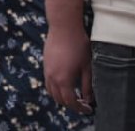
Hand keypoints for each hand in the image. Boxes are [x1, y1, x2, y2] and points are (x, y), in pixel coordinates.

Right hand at [44, 0, 93, 114]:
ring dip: (61, 97)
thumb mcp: (87, 66)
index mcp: (64, 80)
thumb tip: (89, 99)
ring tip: (73, 95)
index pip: (71, 102)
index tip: (88, 109)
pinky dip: (56, 88)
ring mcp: (47, 71)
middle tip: (82, 103)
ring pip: (51, 92)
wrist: (64, 27)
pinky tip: (65, 83)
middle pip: (59, 99)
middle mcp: (52, 78)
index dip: (80, 108)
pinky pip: (48, 82)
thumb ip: (87, 85)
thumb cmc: (78, 45)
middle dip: (71, 104)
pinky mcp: (45, 64)